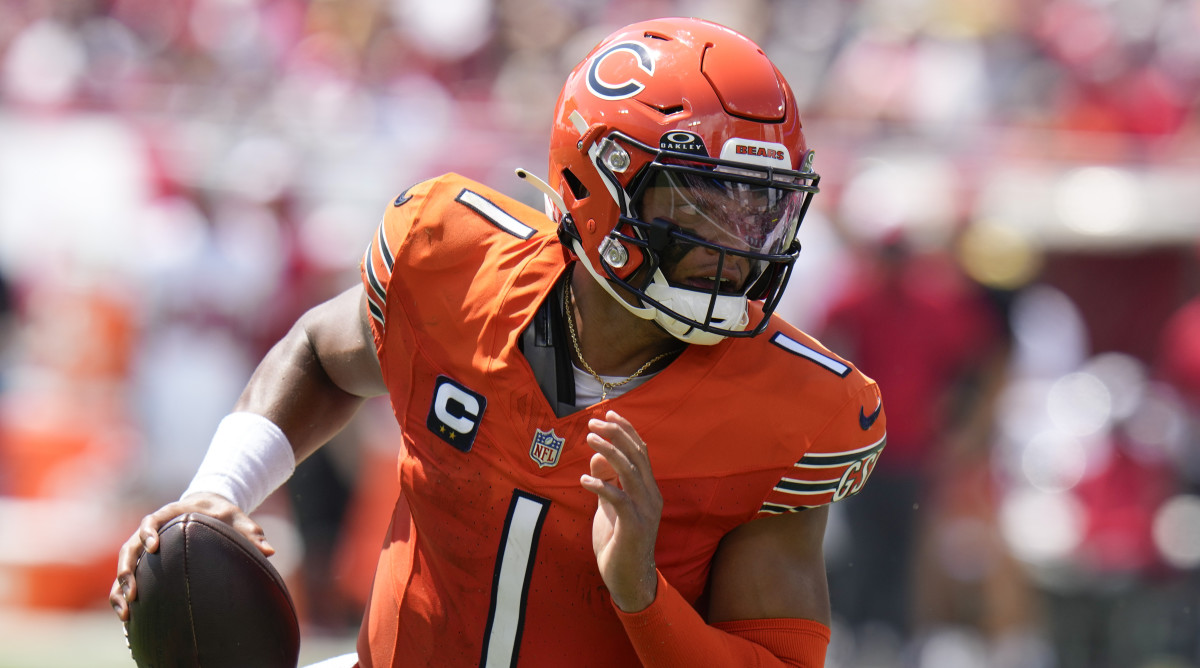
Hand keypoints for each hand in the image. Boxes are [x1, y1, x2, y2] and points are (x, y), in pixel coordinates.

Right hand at [109, 492, 273, 620]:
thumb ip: (250, 532)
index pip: (152, 521)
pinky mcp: (144, 560)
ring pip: (125, 565)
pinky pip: (128, 576)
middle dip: (127, 569)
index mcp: (170, 514)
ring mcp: (143, 545)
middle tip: (133, 591)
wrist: (207, 507)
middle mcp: (151, 529)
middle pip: (130, 547)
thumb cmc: (222, 513)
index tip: (154, 546)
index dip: (149, 532)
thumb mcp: (237, 517)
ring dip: (121, 587)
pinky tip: (127, 616)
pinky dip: (122, 594)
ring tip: (126, 612)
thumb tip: (270, 551)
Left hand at [579, 411, 661, 612]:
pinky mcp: (634, 526)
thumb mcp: (609, 506)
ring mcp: (645, 511)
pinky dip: (600, 486)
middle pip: (637, 455)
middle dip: (616, 434)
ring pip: (629, 471)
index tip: (609, 414)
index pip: (641, 451)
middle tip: (594, 421)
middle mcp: (651, 496)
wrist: (629, 580)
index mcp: (648, 490)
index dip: (626, 430)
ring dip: (608, 452)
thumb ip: (606, 481)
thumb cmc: (618, 542)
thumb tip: (596, 455)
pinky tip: (583, 480)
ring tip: (589, 438)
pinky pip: (618, 499)